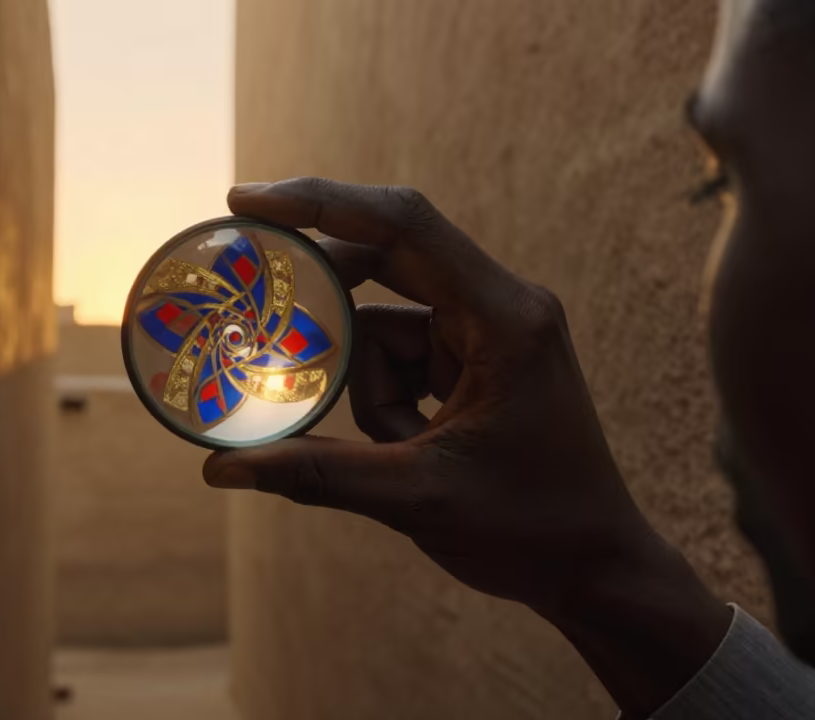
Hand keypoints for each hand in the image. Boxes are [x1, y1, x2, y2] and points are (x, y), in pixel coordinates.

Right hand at [204, 178, 728, 716]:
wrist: (595, 567)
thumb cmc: (531, 529)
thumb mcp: (417, 499)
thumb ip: (318, 475)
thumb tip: (219, 471)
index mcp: (504, 317)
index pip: (404, 226)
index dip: (321, 202)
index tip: (248, 199)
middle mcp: (499, 305)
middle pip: (386, 260)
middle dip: (324, 291)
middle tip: (257, 298)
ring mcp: (486, 330)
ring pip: (382, 329)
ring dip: (370, 393)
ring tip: (401, 449)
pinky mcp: (472, 359)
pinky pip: (398, 358)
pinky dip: (383, 403)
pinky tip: (405, 447)